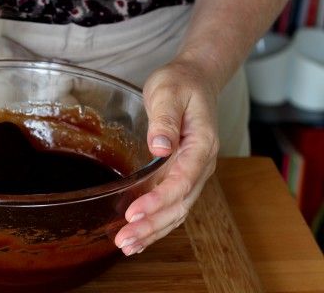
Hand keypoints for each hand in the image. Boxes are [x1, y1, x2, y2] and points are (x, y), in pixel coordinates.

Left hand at [114, 58, 219, 254]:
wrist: (195, 80)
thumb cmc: (181, 84)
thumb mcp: (169, 92)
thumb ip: (165, 120)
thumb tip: (160, 147)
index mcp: (201, 144)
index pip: (182, 180)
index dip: (158, 199)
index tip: (134, 212)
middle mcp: (200, 164)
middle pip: (179, 203)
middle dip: (151, 225)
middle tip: (124, 240)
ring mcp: (192, 172)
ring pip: (176, 210)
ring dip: (153, 230)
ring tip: (127, 245)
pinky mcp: (180, 174)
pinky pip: (172, 205)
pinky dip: (156, 223)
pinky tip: (139, 237)